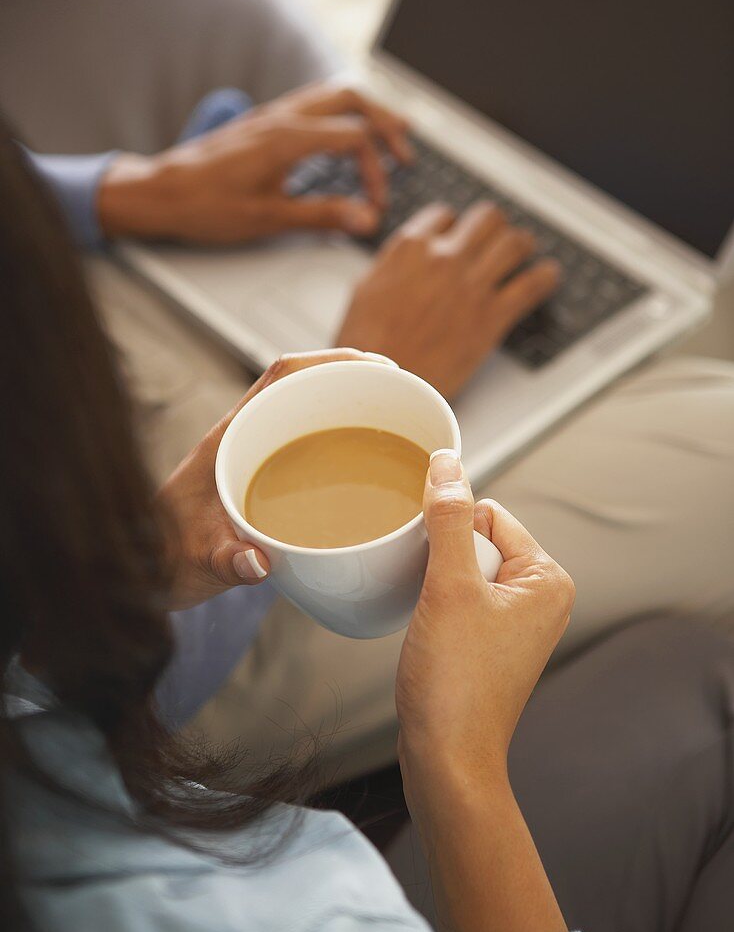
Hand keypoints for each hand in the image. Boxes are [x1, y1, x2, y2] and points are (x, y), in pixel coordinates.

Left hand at [97, 83, 410, 243]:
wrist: (160, 193)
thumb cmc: (206, 206)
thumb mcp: (270, 219)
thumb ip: (323, 215)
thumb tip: (366, 219)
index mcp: (289, 137)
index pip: (355, 137)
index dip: (377, 170)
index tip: (376, 203)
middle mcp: (282, 117)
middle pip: (351, 99)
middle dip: (385, 122)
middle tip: (405, 151)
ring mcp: (270, 116)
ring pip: (331, 96)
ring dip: (363, 113)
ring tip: (386, 133)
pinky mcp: (261, 123)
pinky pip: (311, 105)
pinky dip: (338, 116)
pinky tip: (340, 137)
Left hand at [157, 348, 391, 609]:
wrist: (146, 569)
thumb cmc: (163, 557)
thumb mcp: (194, 562)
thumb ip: (223, 561)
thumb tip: (257, 564)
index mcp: (229, 437)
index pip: (281, 377)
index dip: (330, 362)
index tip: (376, 366)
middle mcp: (245, 436)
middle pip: (305, 387)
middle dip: (355, 381)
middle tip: (405, 393)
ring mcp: (256, 453)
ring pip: (309, 413)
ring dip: (351, 408)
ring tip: (400, 420)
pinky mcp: (265, 475)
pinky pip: (309, 444)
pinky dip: (342, 441)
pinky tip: (371, 464)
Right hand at [337, 202, 559, 396]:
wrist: (383, 386)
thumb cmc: (368, 348)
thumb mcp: (366, 291)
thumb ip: (393, 266)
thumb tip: (405, 259)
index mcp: (410, 249)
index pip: (444, 215)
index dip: (453, 226)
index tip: (458, 236)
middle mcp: (444, 259)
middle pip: (486, 219)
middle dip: (492, 228)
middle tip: (495, 240)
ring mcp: (471, 285)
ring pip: (515, 242)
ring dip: (521, 245)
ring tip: (524, 252)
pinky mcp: (492, 316)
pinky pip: (534, 284)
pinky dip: (546, 278)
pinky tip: (548, 278)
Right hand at [396, 449, 574, 796]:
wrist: (447, 759)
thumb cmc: (455, 682)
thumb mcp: (449, 587)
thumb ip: (448, 519)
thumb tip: (448, 462)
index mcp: (547, 579)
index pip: (489, 514)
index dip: (450, 531)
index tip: (431, 566)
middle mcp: (541, 598)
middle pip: (476, 540)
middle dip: (441, 559)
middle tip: (432, 599)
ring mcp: (516, 624)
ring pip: (462, 570)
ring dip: (435, 584)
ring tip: (430, 620)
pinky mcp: (491, 644)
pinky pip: (459, 600)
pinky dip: (436, 607)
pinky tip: (428, 634)